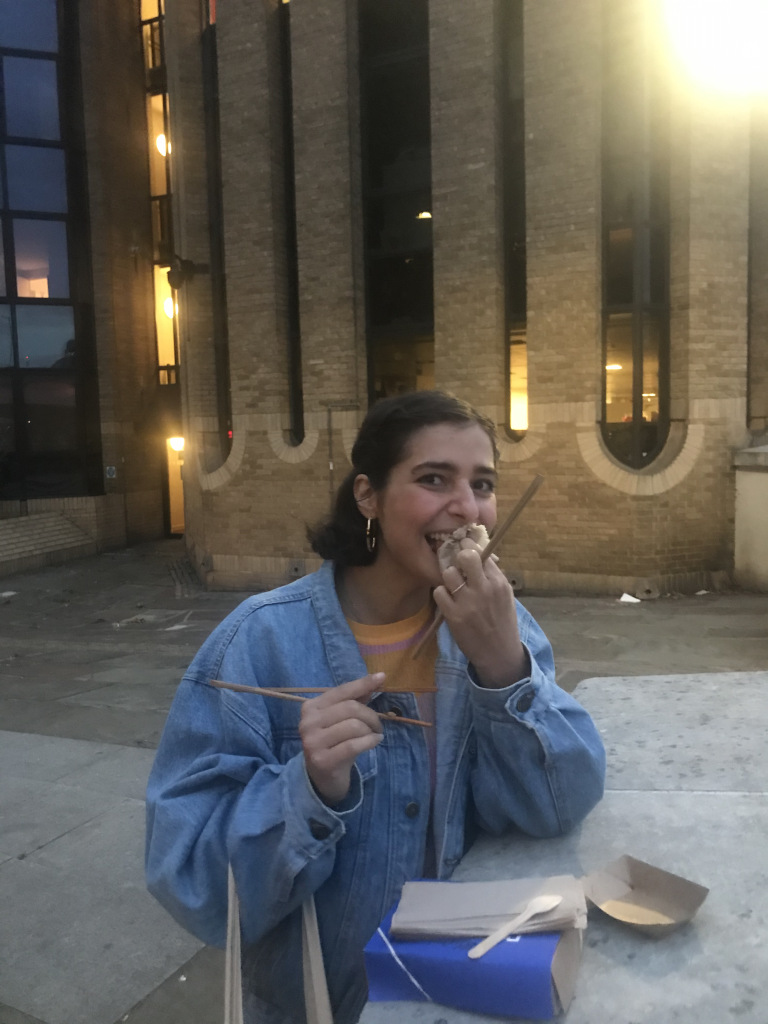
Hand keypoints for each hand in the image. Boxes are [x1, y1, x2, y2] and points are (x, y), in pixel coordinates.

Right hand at [299, 673, 383, 804]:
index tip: (382, 677)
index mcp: (311, 707)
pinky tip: (375, 741)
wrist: (321, 777)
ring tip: (374, 735)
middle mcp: (308, 722)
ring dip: (371, 730)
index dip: (362, 683)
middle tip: (378, 726)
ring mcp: (313, 742)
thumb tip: (377, 678)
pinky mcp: (322, 760)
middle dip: (371, 716)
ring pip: (354, 726)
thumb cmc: (334, 742)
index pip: (341, 691)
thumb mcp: (341, 719)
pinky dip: (370, 741)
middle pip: (350, 708)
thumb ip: (356, 699)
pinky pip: (354, 745)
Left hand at [433, 540, 527, 687]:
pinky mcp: (453, 616)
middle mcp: (484, 589)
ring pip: (448, 573)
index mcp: (499, 583)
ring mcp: (468, 603)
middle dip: (458, 556)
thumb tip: (479, 553)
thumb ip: (492, 576)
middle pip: (465, 556)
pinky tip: (448, 600)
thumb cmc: (502, 622)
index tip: (464, 548)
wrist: (499, 653)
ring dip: (448, 577)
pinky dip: (441, 594)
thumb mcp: (505, 596)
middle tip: (457, 564)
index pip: (482, 553)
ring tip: (453, 585)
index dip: (470, 547)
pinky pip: (438, 593)